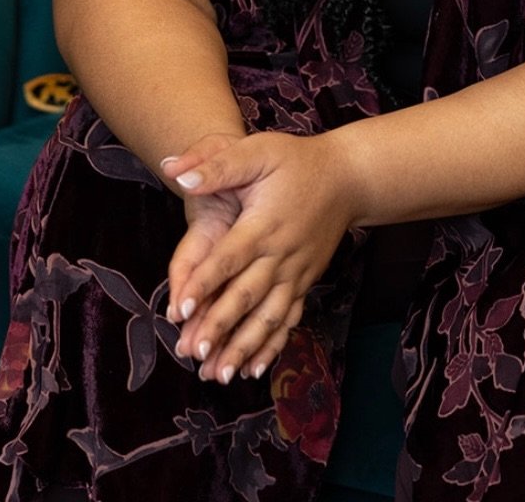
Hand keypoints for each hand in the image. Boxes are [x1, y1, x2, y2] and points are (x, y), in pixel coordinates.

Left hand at [161, 130, 357, 383]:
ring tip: (219, 374)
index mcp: (264, 223)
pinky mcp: (306, 282)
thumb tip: (177, 172)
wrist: (348, 178)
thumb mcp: (257, 150)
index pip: (229, 258)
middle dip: (220, 326)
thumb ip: (218, 164)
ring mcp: (297, 273)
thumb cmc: (296, 161)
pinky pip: (289, 320)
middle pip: (247, 296)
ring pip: (268, 317)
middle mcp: (281, 254)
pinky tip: (254, 369)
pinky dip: (272, 346)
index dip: (204, 283)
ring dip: (244, 347)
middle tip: (194, 352)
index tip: (181, 308)